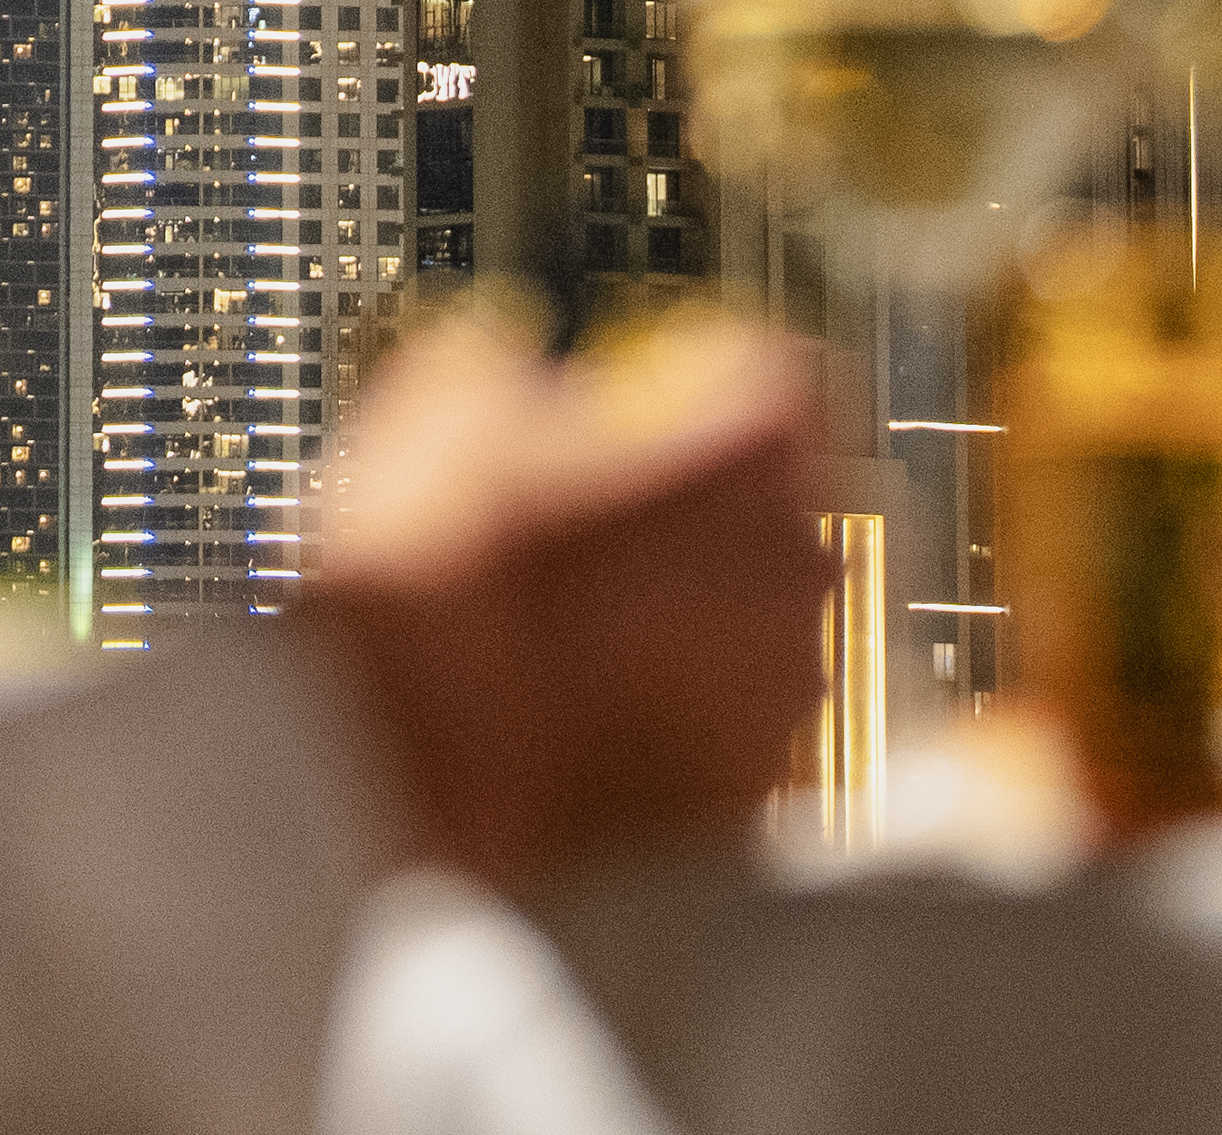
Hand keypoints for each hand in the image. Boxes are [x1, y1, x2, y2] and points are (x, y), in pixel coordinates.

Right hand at [290, 300, 830, 889]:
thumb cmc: (434, 645)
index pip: (770, 372)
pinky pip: (725, 727)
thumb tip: (498, 364)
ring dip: (676, 620)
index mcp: (747, 453)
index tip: (629, 401)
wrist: (430, 857)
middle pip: (766, 504)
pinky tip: (567, 729)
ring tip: (556, 644)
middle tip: (573, 526)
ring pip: (747, 621)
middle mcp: (801, 571)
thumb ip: (485, 372)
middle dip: (685, 511)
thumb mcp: (420, 442)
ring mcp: (794, 695)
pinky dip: (668, 718)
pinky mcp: (762, 804)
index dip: (692, 381)